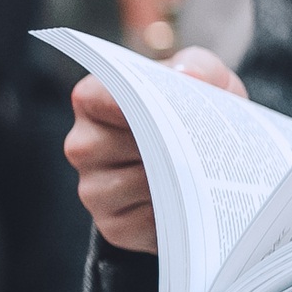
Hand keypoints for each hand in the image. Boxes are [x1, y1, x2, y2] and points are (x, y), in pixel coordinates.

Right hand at [66, 47, 243, 252]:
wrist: (207, 159)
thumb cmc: (195, 110)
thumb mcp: (206, 78)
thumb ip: (199, 66)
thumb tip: (187, 75)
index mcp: (95, 99)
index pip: (102, 97)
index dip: (140, 102)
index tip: (172, 106)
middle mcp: (83, 144)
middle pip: (120, 146)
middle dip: (167, 143)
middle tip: (204, 142)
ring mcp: (93, 189)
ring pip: (134, 185)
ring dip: (174, 180)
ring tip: (205, 170)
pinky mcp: (114, 226)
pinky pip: (144, 223)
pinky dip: (174, 213)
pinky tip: (195, 201)